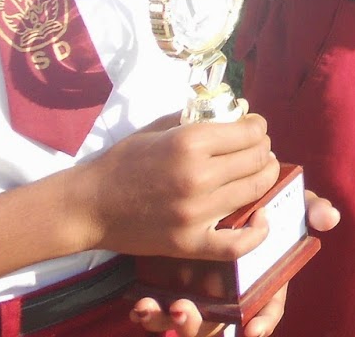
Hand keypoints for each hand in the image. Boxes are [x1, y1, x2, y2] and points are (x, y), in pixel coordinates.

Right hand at [71, 113, 278, 262]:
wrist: (89, 206)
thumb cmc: (123, 162)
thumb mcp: (160, 127)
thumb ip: (199, 116)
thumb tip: (239, 111)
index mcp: (191, 142)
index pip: (251, 132)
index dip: (258, 128)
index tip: (253, 129)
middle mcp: (198, 176)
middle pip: (258, 160)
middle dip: (263, 150)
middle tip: (258, 150)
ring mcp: (196, 213)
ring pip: (256, 191)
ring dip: (265, 177)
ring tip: (260, 171)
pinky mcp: (190, 243)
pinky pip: (238, 244)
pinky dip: (258, 232)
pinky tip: (262, 216)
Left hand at [129, 190, 339, 335]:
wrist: (213, 191)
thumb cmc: (257, 204)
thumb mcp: (283, 203)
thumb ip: (306, 208)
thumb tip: (329, 218)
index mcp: (259, 282)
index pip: (266, 312)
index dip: (262, 324)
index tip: (252, 331)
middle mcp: (228, 297)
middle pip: (214, 328)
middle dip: (195, 325)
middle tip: (184, 309)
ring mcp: (199, 296)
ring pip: (182, 326)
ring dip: (165, 322)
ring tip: (157, 306)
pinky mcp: (170, 289)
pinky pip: (156, 314)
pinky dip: (147, 312)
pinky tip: (140, 302)